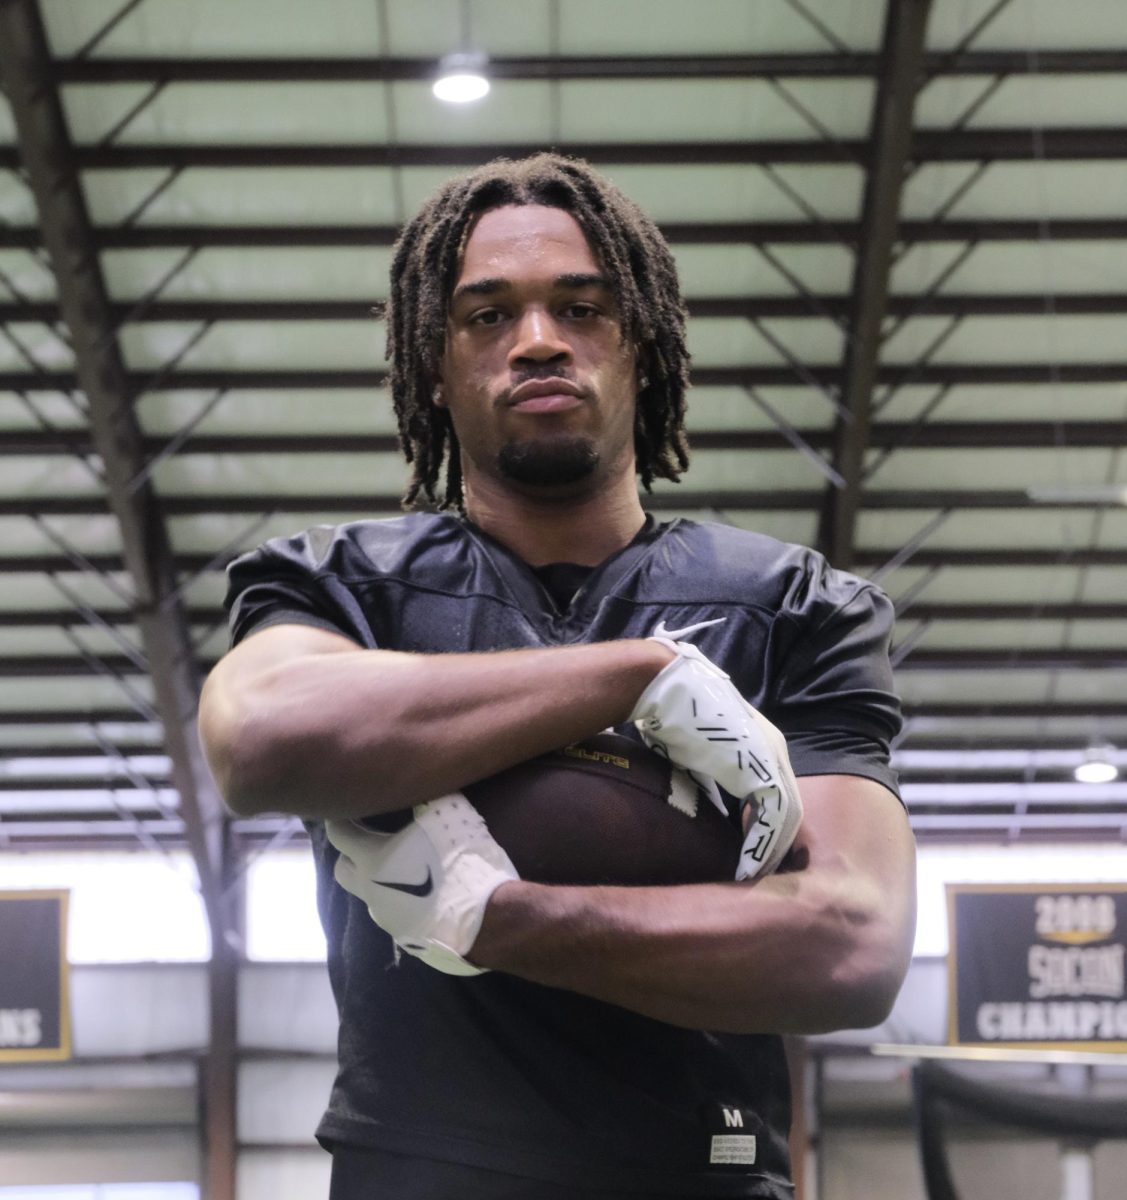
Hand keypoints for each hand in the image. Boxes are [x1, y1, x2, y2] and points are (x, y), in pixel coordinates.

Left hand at [326, 793, 518, 975]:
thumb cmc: (462, 862)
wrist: (487, 919)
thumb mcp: (450, 815)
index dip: (340, 819)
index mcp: (372, 860)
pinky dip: (404, 903)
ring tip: (408, 868)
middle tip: (371, 841)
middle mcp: (371, 892)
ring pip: (371, 896)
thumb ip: (429, 800)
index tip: (348, 810)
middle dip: (351, 855)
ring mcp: (387, 919)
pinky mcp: (406, 940)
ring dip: (381, 882)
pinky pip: (397, 915)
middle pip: (343, 871)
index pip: (338, 835)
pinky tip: (428, 896)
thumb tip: (426, 783)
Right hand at [630, 638, 802, 878]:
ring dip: (772, 848)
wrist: (664, 689)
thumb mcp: (695, 754)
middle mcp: (773, 749)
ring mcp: (770, 756)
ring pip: (786, 816)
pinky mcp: (760, 766)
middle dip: (775, 841)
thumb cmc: (672, 717)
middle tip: (760, 870)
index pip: (775, 792)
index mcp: (760, 744)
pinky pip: (773, 816)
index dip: (765, 823)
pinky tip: (750, 864)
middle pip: (787, 807)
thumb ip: (709, 778)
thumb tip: (702, 804)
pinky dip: (763, 843)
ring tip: (755, 874)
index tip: (749, 847)